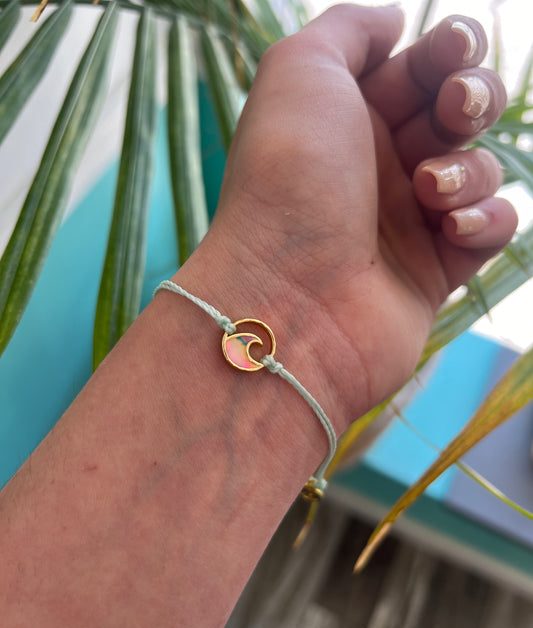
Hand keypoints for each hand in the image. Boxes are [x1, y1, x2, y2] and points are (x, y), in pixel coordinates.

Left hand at [185, 5, 515, 427]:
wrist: (288, 298)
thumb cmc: (288, 181)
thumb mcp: (299, 72)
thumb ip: (348, 30)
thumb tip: (394, 22)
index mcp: (345, 120)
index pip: (418, 70)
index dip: (448, 50)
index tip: (453, 50)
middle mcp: (376, 169)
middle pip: (457, 114)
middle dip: (471, 97)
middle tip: (455, 108)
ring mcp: (406, 223)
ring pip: (478, 169)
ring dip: (467, 168)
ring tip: (428, 190)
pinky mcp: (434, 273)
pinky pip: (491, 230)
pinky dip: (485, 220)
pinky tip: (451, 228)